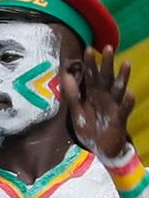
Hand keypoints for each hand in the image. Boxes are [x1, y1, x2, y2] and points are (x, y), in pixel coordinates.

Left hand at [67, 45, 136, 161]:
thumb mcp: (77, 112)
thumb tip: (65, 76)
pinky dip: (128, 102)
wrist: (100, 149)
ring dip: (122, 77)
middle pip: (106, 78)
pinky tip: (131, 93)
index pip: (91, 76)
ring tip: (126, 63)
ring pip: (118, 89)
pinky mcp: (119, 119)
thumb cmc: (90, 128)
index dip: (90, 63)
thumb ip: (72, 95)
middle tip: (108, 48)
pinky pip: (124, 109)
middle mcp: (105, 97)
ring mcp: (114, 106)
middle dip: (107, 63)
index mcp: (93, 95)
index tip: (88, 49)